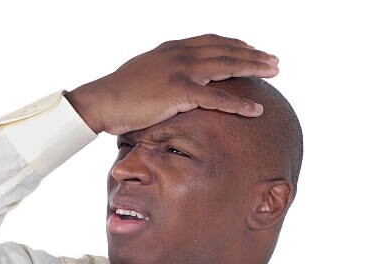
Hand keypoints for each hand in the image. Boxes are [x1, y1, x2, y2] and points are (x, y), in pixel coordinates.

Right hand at [65, 34, 278, 134]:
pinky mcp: (180, 92)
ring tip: (274, 72)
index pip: (211, 40)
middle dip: (252, 53)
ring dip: (254, 67)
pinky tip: (256, 110)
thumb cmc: (119, 92)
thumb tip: (172, 79)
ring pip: (227, 66)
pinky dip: (239, 105)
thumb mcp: (144, 71)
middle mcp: (180, 53)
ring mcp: (181, 70)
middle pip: (225, 49)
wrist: (102, 100)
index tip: (251, 49)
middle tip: (273, 60)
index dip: (234, 44)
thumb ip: (164, 69)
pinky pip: (218, 99)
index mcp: (172, 48)